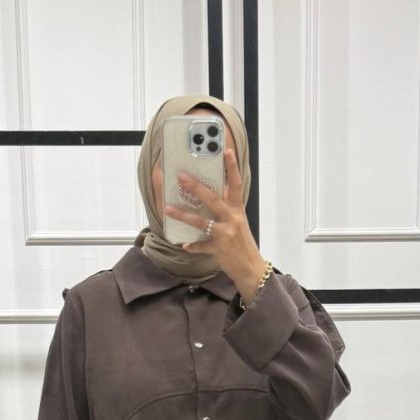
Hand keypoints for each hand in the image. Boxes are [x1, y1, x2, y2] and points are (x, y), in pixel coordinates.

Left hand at [163, 148, 266, 302]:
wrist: (251, 268)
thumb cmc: (243, 244)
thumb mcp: (238, 222)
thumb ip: (227, 209)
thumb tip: (214, 195)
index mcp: (237, 210)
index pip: (236, 184)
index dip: (232, 167)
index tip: (226, 151)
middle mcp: (232, 219)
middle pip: (213, 199)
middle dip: (196, 187)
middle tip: (182, 177)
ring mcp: (225, 234)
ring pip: (201, 222)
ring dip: (183, 215)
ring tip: (168, 209)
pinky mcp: (219, 249)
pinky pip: (201, 245)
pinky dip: (193, 246)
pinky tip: (185, 245)